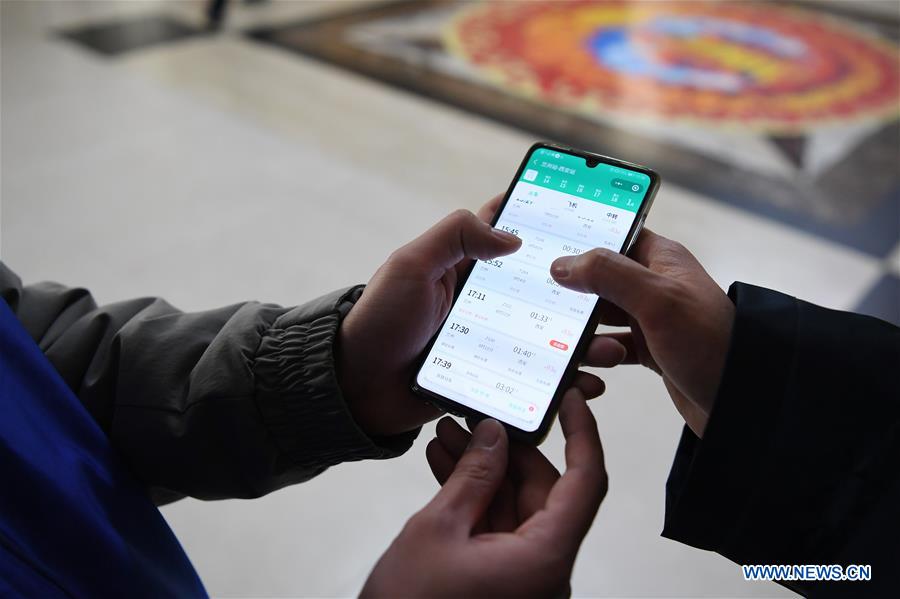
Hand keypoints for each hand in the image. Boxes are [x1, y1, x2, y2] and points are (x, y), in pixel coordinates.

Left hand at [338, 198, 626, 435]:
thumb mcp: (411, 265)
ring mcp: (491, 337)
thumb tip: (513, 238)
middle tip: (614, 298)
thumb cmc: (380, 320)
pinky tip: (585, 384)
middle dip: (581, 293)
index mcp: (465, 262)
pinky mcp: (492, 373)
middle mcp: (484, 297)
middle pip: (544, 288)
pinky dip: (562, 378)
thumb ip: (455, 236)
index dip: (547, 221)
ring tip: (610, 349)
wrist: (358, 388)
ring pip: (548, 334)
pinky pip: (535, 374)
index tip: (590, 220)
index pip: (512, 230)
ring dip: (581, 340)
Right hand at [361, 390, 606, 597]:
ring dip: (484, 471)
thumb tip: (494, 435)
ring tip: (448, 438)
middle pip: (544, 490)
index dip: (583, 434)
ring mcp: (523, 576)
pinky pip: (499, 527)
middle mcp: (544, 569)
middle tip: (473, 419)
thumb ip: (473, 475)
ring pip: (516, 506)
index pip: (585, 482)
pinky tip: (445, 469)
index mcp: (544, 559)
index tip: (570, 401)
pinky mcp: (502, 580)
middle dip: (508, 450)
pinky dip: (476, 499)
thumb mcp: (438, 529)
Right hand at [550, 229, 734, 435]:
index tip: (546, 253)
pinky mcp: (648, 349)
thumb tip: (562, 264)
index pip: (611, 235)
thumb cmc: (711, 343)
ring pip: (599, 316)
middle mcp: (653, 284)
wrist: (745, 399)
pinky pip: (609, 344)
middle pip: (597, 279)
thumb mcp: (657, 300)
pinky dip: (599, 354)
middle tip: (553, 311)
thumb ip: (609, 274)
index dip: (579, 242)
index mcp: (659, 258)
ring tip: (597, 351)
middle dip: (575, 296)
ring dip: (588, 334)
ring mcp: (650, 318)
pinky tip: (596, 366)